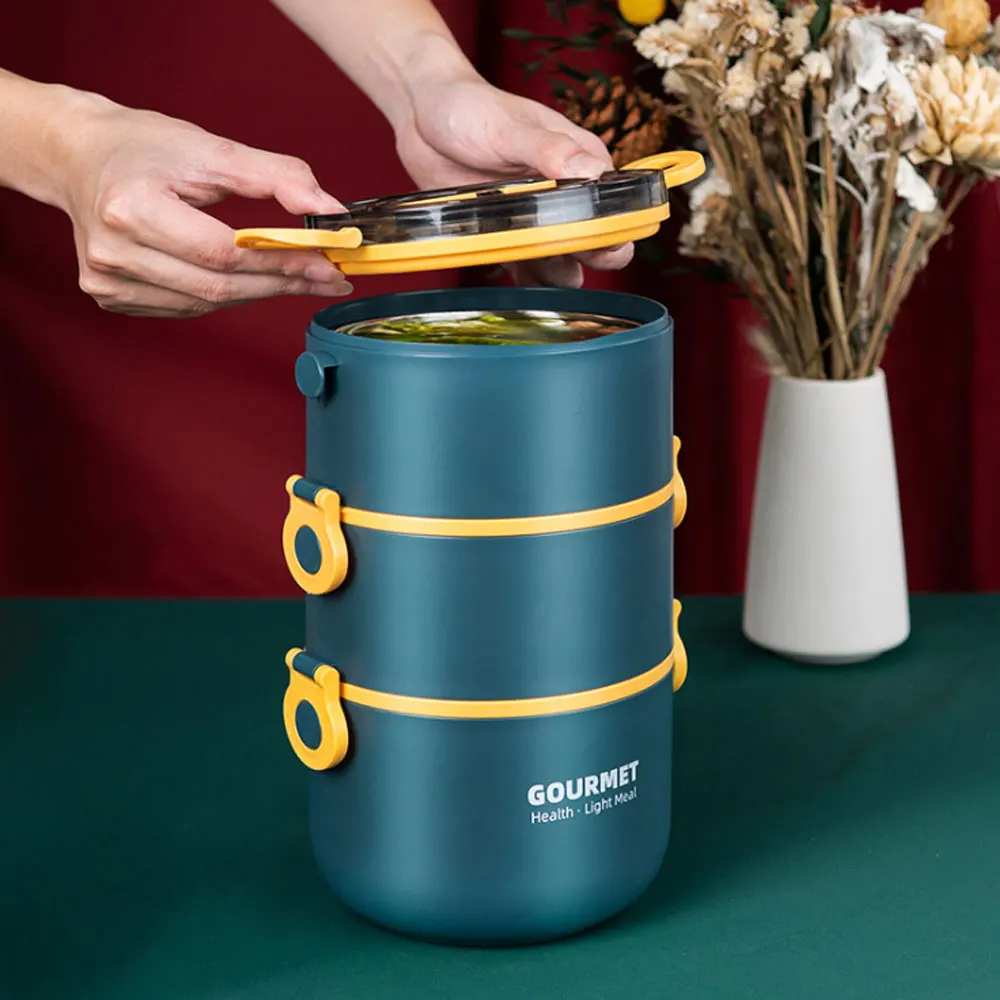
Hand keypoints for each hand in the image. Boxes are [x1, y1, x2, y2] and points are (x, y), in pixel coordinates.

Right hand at [58, 99, 351, 316]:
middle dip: (282, 283)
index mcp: (132, 208)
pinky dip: (221, 295)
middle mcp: (114, 252)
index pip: (224, 253)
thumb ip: (277, 176)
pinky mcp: (110, 296)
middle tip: (328, 278)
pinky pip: (186, 306)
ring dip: (256, 291)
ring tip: (292, 274)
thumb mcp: (211, 148)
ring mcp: (108, 281)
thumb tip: (329, 209)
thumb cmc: (142, 146)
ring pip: (206, 303)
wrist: (77, 156)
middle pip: (218, 287)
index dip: (283, 262)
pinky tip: (241, 278)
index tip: (330, 264)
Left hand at [396, 75, 633, 287]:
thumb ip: (550, 150)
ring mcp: (538, 219)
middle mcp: (567, 194)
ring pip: (564, 264)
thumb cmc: (469, 107)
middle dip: (587, 257)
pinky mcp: (510, 237)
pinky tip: (515, 275)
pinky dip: (526, 281)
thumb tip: (594, 172)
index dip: (616, 230)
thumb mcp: (509, 127)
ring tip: (529, 260)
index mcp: (582, 163)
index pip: (618, 206)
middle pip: (598, 244)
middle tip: (557, 252)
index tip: (597, 241)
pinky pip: (527, 271)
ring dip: (554, 273)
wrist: (421, 114)